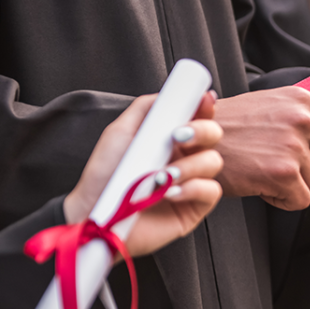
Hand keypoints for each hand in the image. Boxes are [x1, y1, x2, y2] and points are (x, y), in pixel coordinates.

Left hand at [63, 94, 224, 257]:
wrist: (95, 214)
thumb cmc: (103, 177)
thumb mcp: (120, 132)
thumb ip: (145, 108)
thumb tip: (170, 94)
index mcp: (170, 139)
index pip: (198, 116)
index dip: (205, 106)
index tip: (204, 100)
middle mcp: (184, 158)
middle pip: (214, 135)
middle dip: (202, 131)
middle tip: (178, 137)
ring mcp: (191, 182)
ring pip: (214, 162)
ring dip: (190, 165)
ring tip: (163, 176)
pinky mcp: (194, 207)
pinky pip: (212, 191)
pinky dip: (194, 188)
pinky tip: (171, 193)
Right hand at [214, 87, 309, 210]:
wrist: (191, 140)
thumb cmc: (226, 126)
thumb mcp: (268, 106)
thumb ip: (298, 117)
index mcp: (301, 100)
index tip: (308, 152)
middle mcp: (302, 120)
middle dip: (305, 169)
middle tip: (274, 162)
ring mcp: (294, 146)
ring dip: (291, 184)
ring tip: (264, 170)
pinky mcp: (284, 174)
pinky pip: (301, 200)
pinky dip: (281, 199)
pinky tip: (260, 184)